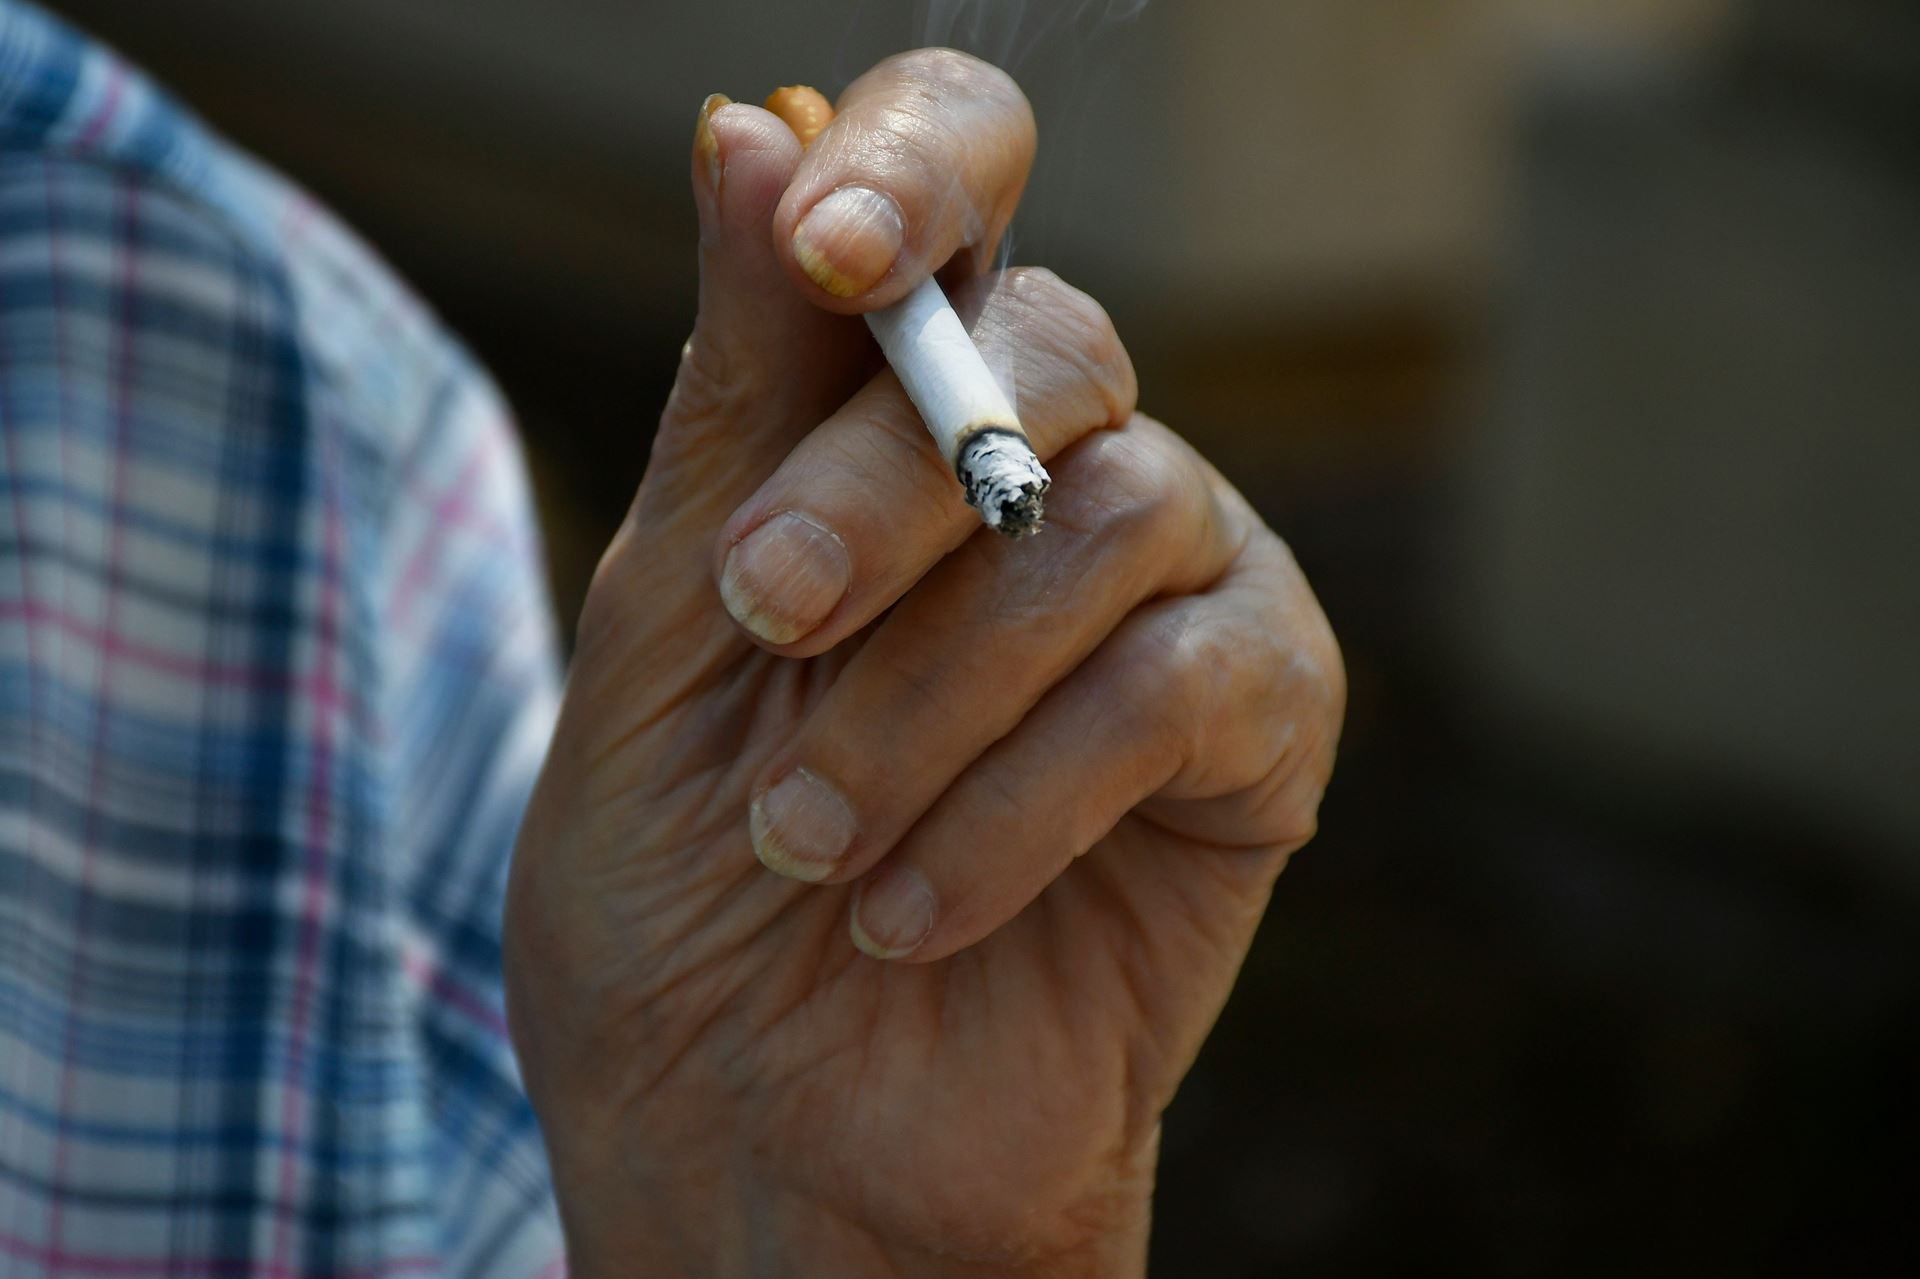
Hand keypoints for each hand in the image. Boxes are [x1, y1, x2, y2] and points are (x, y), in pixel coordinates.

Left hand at [505, 50, 1343, 1276]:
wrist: (773, 1144)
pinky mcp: (1260, 734)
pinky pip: (1184, 690)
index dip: (918, 165)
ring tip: (810, 841)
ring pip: (1112, 522)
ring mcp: (1174, 593)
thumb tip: (749, 119)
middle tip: (758, 619)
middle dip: (882, 494)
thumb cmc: (691, 891)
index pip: (965, 184)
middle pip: (1050, 346)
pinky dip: (1025, 801)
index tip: (829, 249)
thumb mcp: (668, 629)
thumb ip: (738, 392)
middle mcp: (1053, 470)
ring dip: (927, 694)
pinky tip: (918, 908)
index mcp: (895, 419)